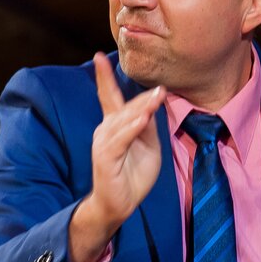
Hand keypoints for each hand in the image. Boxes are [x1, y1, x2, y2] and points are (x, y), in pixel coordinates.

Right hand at [69, 52, 164, 261]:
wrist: (119, 205)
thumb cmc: (133, 175)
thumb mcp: (148, 146)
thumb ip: (147, 126)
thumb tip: (152, 105)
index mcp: (114, 126)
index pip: (109, 97)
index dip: (104, 77)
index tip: (99, 56)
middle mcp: (105, 130)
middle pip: (124, 107)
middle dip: (142, 98)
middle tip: (161, 87)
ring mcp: (104, 143)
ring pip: (124, 120)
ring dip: (141, 108)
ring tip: (157, 97)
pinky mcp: (106, 158)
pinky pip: (121, 140)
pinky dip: (132, 128)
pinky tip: (142, 119)